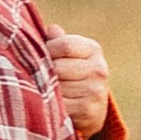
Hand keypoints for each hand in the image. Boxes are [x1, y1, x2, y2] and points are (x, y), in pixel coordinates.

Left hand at [46, 25, 112, 139]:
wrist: (89, 111)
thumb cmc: (71, 75)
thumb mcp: (67, 55)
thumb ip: (57, 41)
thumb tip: (51, 28)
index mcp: (93, 49)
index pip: (64, 45)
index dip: (47, 50)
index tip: (41, 56)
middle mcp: (99, 69)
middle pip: (58, 67)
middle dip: (44, 72)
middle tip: (40, 77)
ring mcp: (96, 90)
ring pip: (56, 86)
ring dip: (46, 89)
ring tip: (48, 91)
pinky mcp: (89, 110)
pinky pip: (58, 105)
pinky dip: (50, 105)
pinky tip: (53, 104)